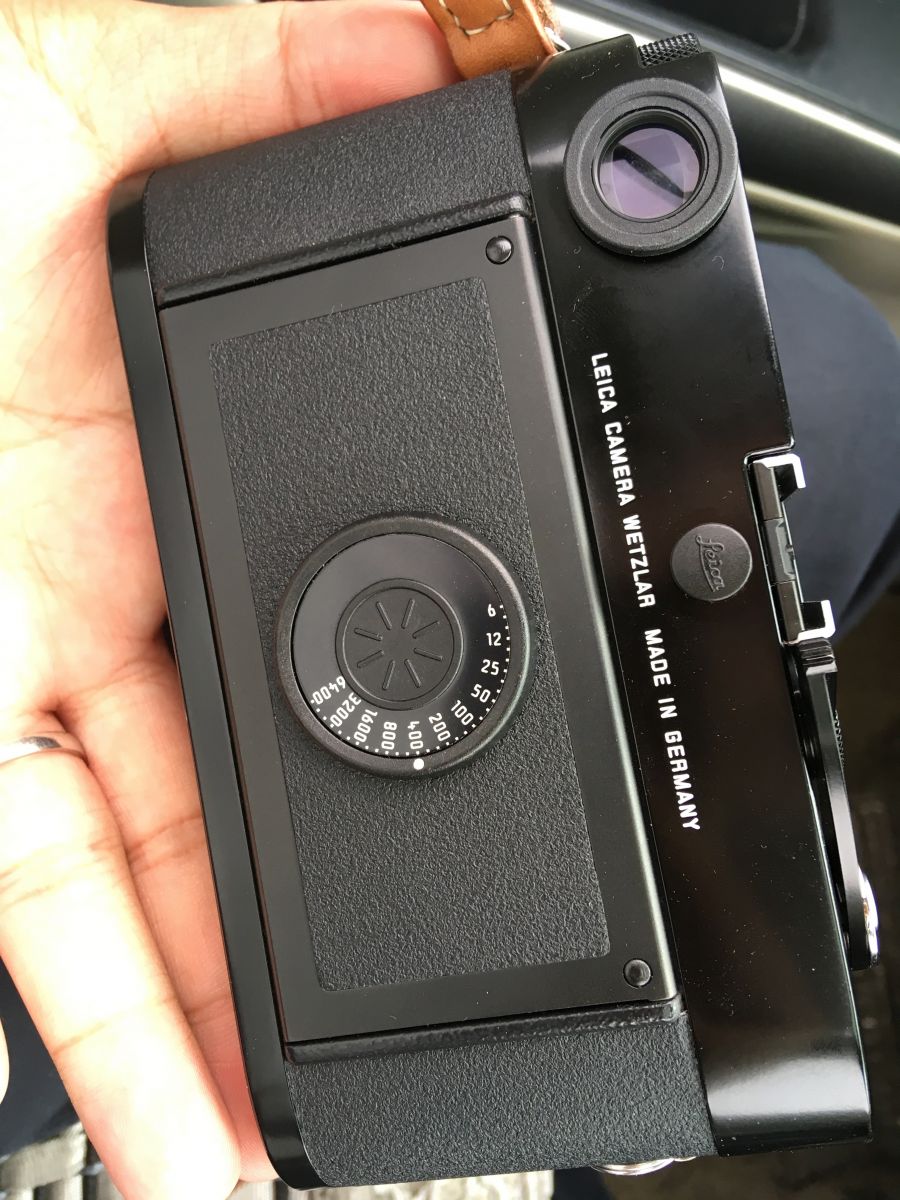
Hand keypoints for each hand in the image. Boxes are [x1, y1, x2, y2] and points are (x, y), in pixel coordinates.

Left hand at [0, 1, 453, 1193]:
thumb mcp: (63, 89)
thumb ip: (258, 70)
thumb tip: (441, 43)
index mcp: (166, 431)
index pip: (323, 557)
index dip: (417, 622)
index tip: (507, 690)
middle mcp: (116, 579)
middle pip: (261, 762)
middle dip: (351, 878)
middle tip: (444, 980)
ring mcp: (26, 680)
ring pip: (164, 884)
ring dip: (238, 1006)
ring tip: (335, 1130)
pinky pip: (48, 930)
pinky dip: (127, 1043)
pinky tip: (199, 1138)